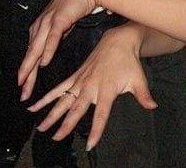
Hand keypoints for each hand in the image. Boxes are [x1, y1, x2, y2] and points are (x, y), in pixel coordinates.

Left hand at [18, 0, 100, 99]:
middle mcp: (41, 27)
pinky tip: (45, 62)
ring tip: (25, 82)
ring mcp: (48, 22)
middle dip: (25, 75)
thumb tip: (51, 51)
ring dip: (30, 66)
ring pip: (37, 48)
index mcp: (41, 29)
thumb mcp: (63, 26)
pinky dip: (48, 50)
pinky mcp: (59, 18)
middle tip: (22, 93)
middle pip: (31, 55)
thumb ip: (56, 38)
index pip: (32, 54)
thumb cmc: (76, 5)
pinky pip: (52, 37)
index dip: (28, 72)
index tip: (24, 88)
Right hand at [26, 26, 155, 150]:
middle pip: (77, 108)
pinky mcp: (75, 76)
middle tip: (57, 138)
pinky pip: (58, 88)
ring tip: (41, 127)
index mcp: (107, 89)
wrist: (118, 42)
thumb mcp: (139, 79)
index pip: (101, 114)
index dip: (96, 130)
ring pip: (64, 100)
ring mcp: (81, 81)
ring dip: (52, 114)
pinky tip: (32, 106)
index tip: (90, 144)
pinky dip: (46, 97)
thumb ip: (144, 95)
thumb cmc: (129, 62)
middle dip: (66, 124)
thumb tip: (153, 106)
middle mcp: (91, 86)